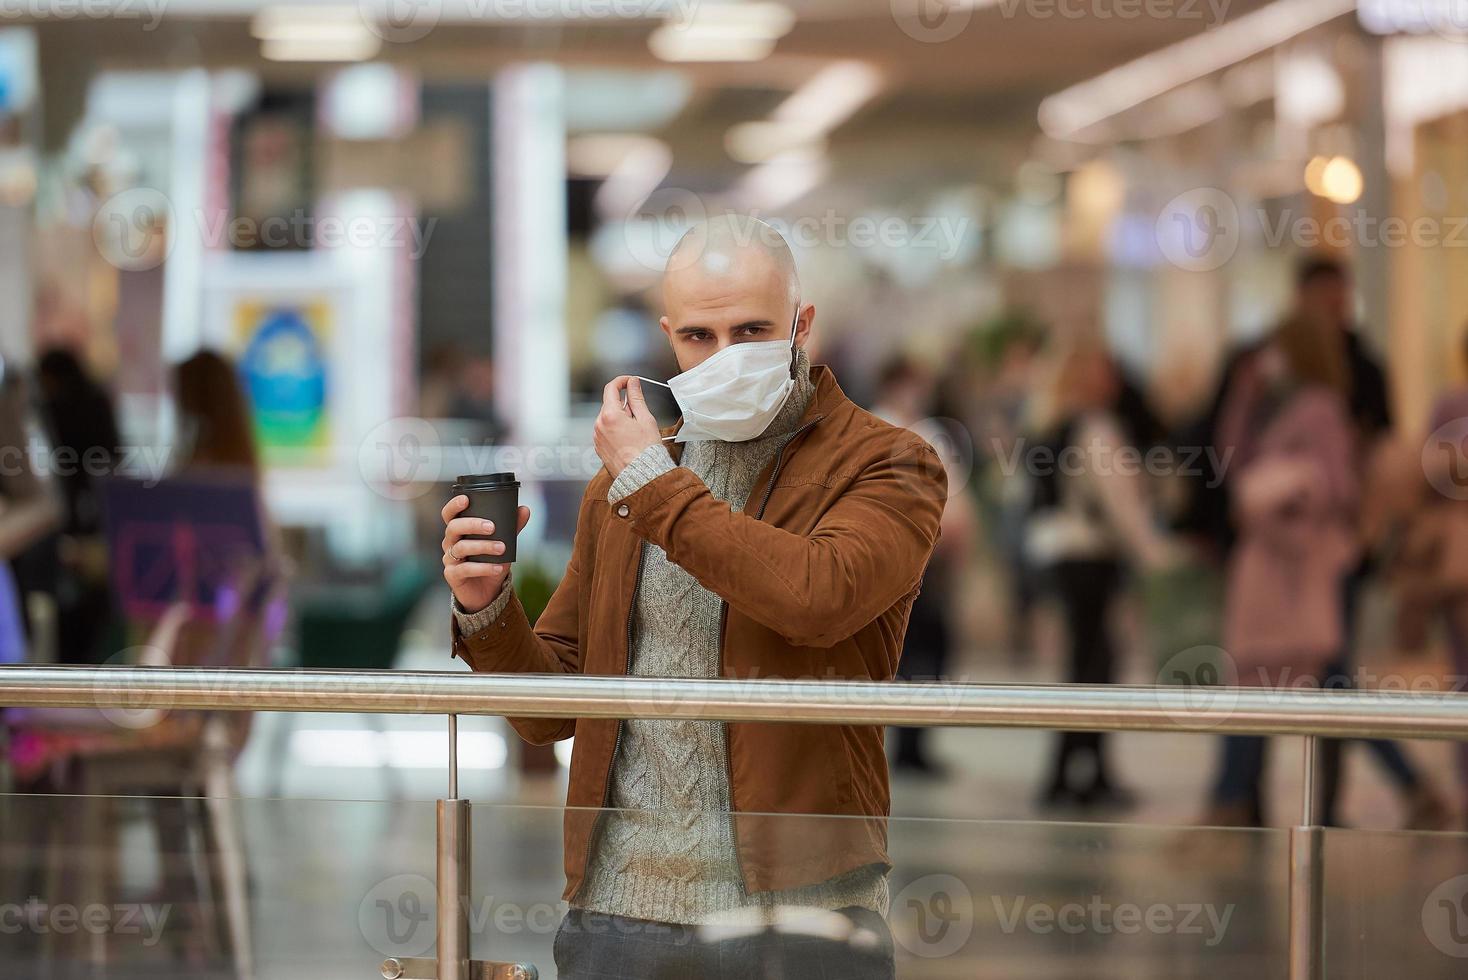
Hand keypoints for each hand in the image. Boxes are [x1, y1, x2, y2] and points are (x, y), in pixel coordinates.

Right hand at [441, 495, 530, 613]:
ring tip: (502, 548)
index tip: (466, 499)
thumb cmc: (490, 562)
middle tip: (491, 527)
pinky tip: (497, 568)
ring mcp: (450, 559)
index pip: (449, 515)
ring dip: (483, 546)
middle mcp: (450, 543)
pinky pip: (465, 569)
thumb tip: (524, 509)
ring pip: (461, 548)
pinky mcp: (453, 575)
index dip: (454, 506)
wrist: (487, 592)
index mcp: (459, 531)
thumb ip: (512, 527)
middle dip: (472, 525)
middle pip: (453, 528)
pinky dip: (483, 568)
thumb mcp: (503, 543)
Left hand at [594, 376, 661, 478]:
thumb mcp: (645, 419)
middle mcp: (599, 425)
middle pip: (609, 404)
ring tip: (635, 431)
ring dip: (619, 417)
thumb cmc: (646, 450)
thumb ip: (636, 398)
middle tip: (640, 415)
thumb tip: (633, 383)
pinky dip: (615, 429)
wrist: (641, 477)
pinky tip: (628, 439)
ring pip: (607, 418)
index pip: (610, 388)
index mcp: (609, 415)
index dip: (621, 381)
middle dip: (624, 404)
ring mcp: (597, 437)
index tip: (630, 381)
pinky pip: (605, 431)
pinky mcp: (598, 447)